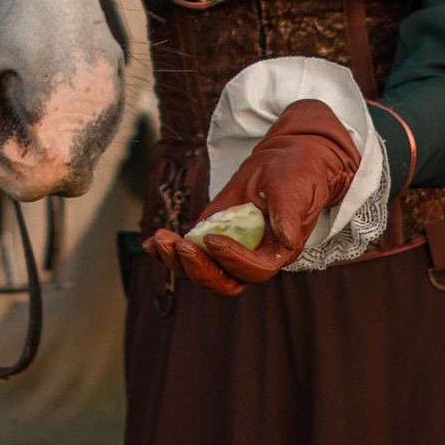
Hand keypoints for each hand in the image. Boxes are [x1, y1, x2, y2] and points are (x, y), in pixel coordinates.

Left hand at [143, 100, 359, 297]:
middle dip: (198, 268)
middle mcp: (254, 259)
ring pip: (202, 273)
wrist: (286, 161)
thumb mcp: (293, 187)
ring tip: (159, 240)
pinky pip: (190, 255)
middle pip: (224, 283)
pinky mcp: (213, 238)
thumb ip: (288, 212)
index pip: (255, 270)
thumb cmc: (295, 173)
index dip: (232, 259)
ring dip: (177, 262)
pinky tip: (149, 243)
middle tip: (179, 244)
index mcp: (278, 252)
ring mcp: (231, 251)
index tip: (211, 238)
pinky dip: (167, 253)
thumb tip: (288, 240)